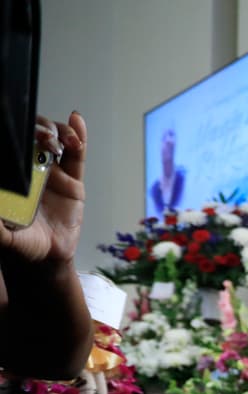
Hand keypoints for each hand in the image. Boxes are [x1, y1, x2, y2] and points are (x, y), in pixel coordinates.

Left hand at [0, 112, 86, 265]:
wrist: (50, 256)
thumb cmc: (25, 242)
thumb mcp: (6, 235)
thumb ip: (0, 226)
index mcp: (15, 177)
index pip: (16, 147)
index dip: (19, 135)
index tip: (22, 135)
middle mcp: (32, 169)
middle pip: (35, 137)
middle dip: (39, 130)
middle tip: (43, 138)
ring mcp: (53, 172)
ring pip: (56, 141)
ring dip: (58, 132)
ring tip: (63, 139)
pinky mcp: (73, 180)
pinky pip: (77, 155)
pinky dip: (79, 135)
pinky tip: (77, 121)